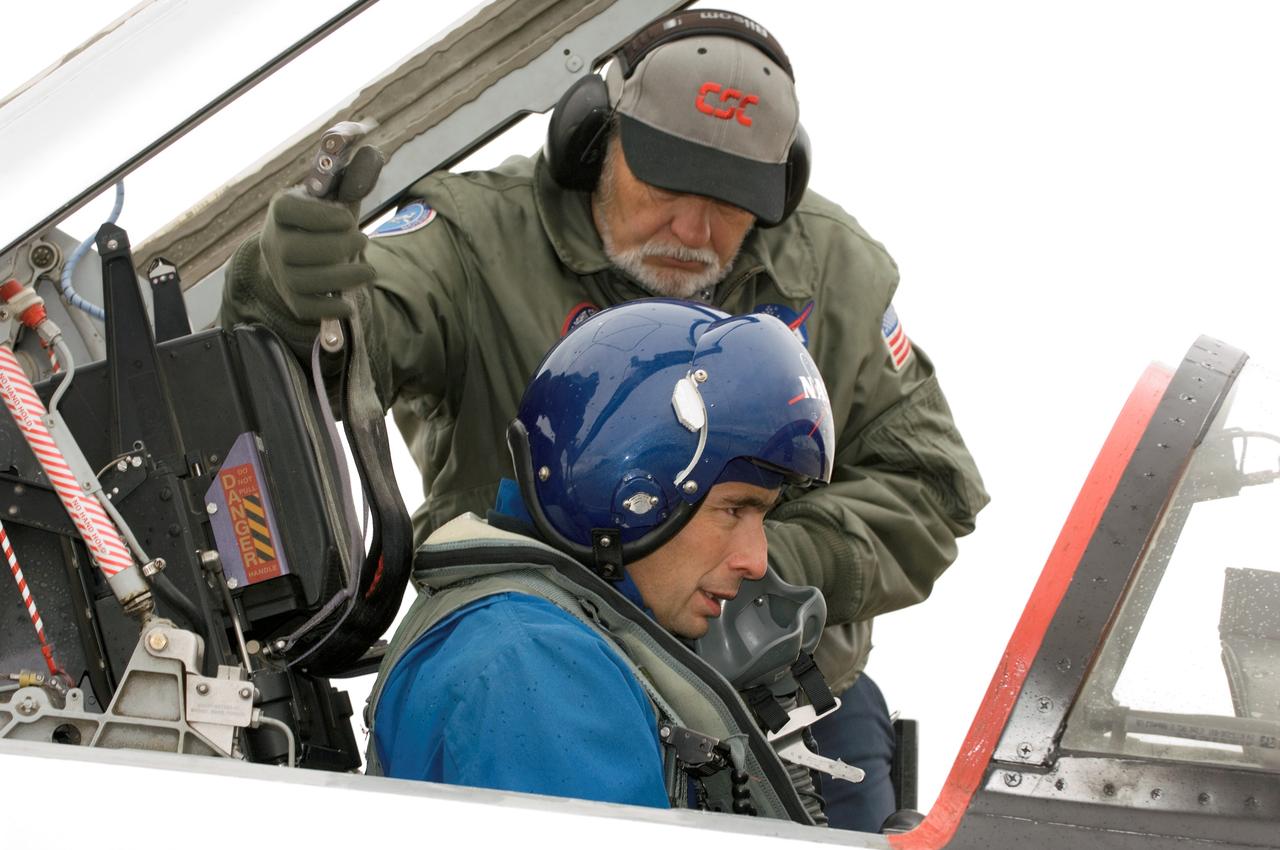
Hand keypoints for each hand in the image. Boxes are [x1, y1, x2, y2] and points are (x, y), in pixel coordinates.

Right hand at [260, 187, 374, 320]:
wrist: (302, 249)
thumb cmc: (324, 218)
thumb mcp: (336, 195)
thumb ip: (353, 177)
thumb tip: (373, 153)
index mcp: (282, 208)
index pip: (287, 209)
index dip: (319, 216)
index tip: (348, 218)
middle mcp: (273, 240)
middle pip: (296, 249)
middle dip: (336, 247)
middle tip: (363, 241)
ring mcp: (279, 271)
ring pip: (301, 280)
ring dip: (340, 277)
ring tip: (368, 271)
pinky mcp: (290, 296)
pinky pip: (303, 308)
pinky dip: (328, 309)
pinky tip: (349, 305)